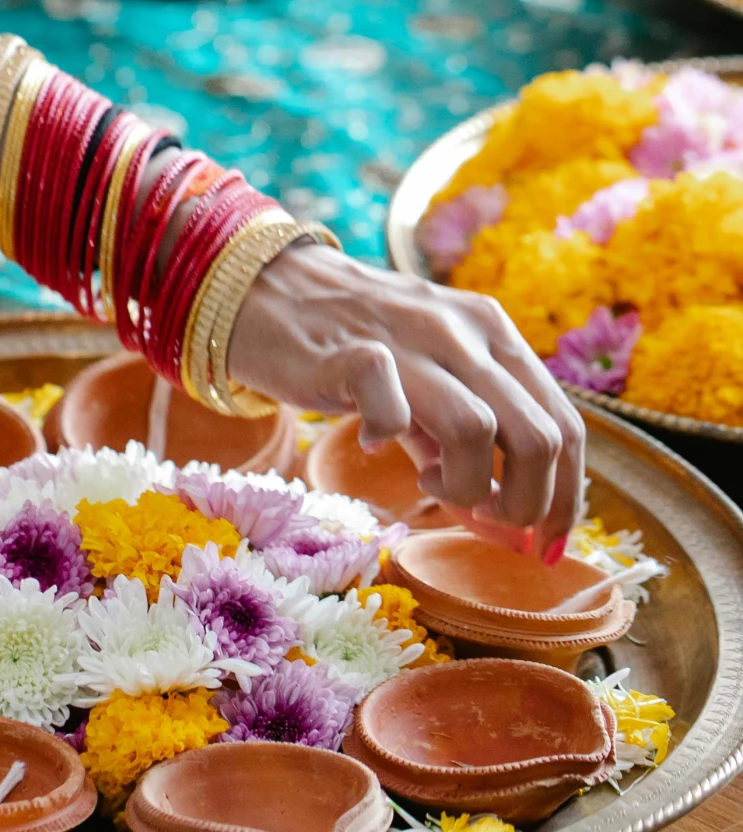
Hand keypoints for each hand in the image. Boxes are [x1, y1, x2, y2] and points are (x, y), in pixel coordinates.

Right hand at [228, 242, 584, 552]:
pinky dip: (390, 440)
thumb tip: (505, 524)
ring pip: (479, 430)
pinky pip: (391, 410)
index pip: (565, 425)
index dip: (567, 497)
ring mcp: (409, 336)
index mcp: (493, 331)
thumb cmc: (352, 340)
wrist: (265, 287)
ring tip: (432, 486)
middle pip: (539, 436)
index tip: (545, 543)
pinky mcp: (351, 352)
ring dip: (466, 486)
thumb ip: (466, 440)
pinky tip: (374, 443)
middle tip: (488, 522)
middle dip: (527, 506)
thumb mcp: (427, 377)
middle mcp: (463, 329)